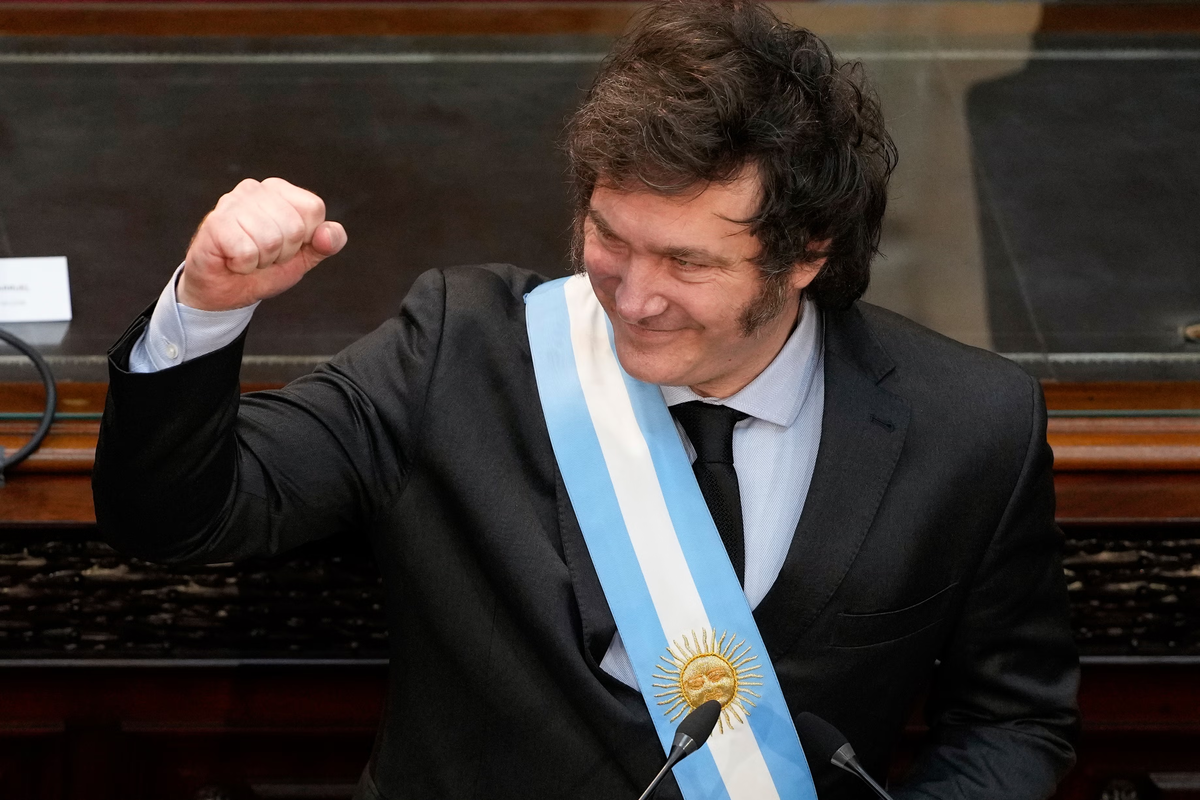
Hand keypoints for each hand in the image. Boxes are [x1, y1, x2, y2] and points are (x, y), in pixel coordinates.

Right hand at [178, 178, 346, 310]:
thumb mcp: (304, 256)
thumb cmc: (263, 268)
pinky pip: (247, 252)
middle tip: (264, 255)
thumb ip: (327, 243)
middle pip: (294, 227)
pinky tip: (233, 260)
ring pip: (271, 240)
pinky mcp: (215, 223)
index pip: (314, 209)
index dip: (306, 238)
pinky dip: (244, 265)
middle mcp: (254, 189)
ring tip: (248, 256)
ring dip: (262, 260)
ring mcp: (231, 202)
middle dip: (283, 253)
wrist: (225, 290)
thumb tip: (328, 233)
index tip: (286, 246)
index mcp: (280, 191)